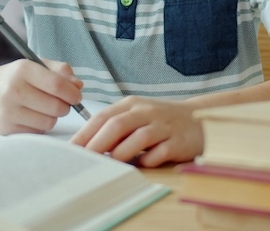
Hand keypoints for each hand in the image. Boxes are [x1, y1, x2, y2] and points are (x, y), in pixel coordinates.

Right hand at [0, 59, 82, 134]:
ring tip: (44, 109)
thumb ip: (60, 71)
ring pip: (49, 122)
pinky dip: (40, 126)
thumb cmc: (14, 78)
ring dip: (52, 117)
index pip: (57, 85)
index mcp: (23, 69)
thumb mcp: (35, 66)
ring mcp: (8, 111)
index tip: (76, 96)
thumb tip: (78, 85)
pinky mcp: (6, 128)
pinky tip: (31, 116)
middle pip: (56, 106)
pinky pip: (37, 132)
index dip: (73, 93)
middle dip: (65, 107)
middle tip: (61, 103)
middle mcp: (14, 90)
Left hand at [69, 96, 202, 166]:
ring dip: (121, 152)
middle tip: (85, 159)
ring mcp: (164, 126)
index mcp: (132, 104)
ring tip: (111, 163)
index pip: (103, 116)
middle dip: (98, 143)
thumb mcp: (137, 117)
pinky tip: (143, 164)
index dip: (85, 133)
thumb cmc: (160, 121)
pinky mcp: (178, 141)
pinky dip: (149, 160)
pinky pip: (160, 152)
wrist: (199, 119)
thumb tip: (87, 147)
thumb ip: (115, 128)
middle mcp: (147, 112)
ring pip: (139, 137)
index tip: (71, 149)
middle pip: (118, 125)